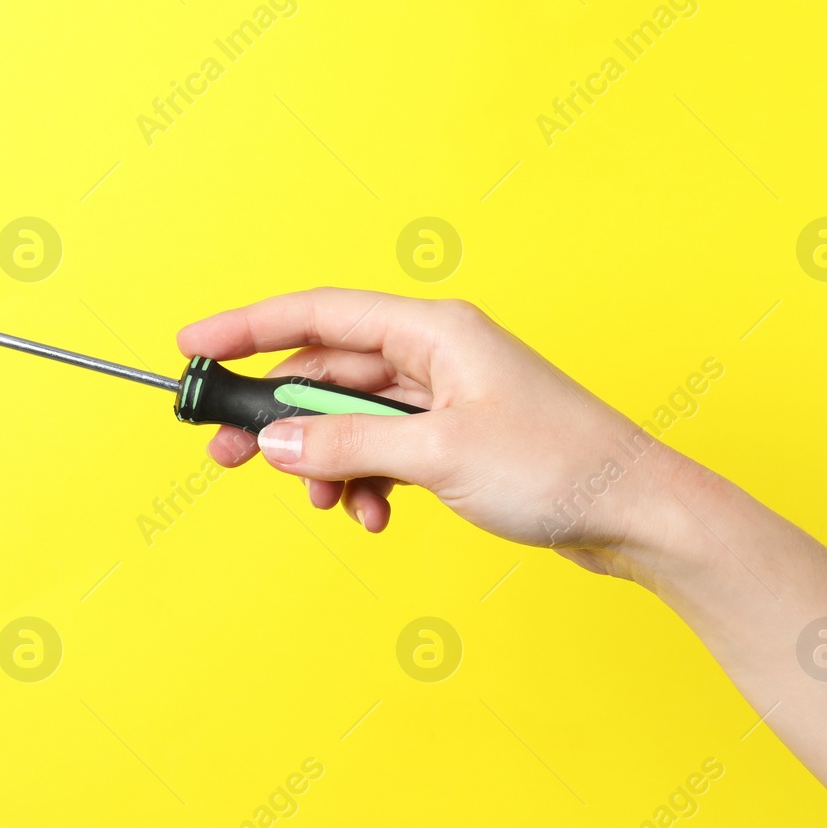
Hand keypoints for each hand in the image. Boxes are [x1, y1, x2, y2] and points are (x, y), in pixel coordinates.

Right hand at [177, 288, 689, 573]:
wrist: (635, 512)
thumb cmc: (559, 465)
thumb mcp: (437, 454)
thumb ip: (346, 443)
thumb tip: (274, 440)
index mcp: (433, 330)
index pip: (317, 314)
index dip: (246, 327)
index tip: (191, 346)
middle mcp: (435, 354)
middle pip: (326, 370)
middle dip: (277, 415)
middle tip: (225, 453)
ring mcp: (445, 398)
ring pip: (351, 420)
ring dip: (326, 460)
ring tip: (324, 501)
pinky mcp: (455, 439)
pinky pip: (383, 451)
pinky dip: (366, 480)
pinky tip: (374, 514)